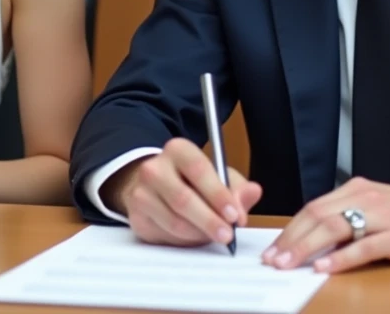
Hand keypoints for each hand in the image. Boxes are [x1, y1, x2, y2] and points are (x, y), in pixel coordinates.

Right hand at [107, 137, 262, 247]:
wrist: (154, 186)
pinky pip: (165, 234)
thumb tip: (252, 193)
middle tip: (227, 234)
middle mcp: (154, 168)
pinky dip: (185, 240)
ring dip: (199, 233)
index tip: (235, 215)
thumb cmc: (191, 181)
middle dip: (210, 220)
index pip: (198, 170)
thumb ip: (237, 187)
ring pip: (174, 221)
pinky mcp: (136, 216)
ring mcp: (141, 192)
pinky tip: (195, 236)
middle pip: (183, 199)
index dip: (218, 194)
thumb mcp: (218, 177)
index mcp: (178, 150)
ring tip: (214, 236)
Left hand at [264, 178, 389, 272]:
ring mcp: (382, 217)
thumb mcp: (377, 206)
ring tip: (289, 264)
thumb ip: (349, 217)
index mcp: (356, 190)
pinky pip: (364, 247)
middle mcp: (365, 199)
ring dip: (307, 248)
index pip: (313, 208)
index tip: (273, 248)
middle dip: (291, 240)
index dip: (290, 229)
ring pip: (335, 228)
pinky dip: (341, 257)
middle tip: (272, 260)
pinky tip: (325, 267)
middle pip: (317, 216)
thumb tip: (315, 239)